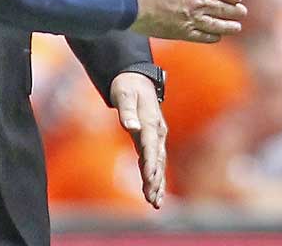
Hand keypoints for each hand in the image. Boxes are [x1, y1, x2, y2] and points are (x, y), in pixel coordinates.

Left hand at [111, 72, 166, 208]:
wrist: (136, 79)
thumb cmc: (127, 86)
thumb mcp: (123, 94)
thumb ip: (126, 111)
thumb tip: (130, 127)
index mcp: (150, 121)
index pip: (150, 145)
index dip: (149, 163)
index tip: (148, 178)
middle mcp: (157, 132)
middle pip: (157, 160)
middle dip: (155, 180)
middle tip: (152, 199)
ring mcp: (156, 137)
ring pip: (158, 164)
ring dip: (157, 183)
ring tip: (154, 203)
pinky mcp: (151, 141)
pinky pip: (153, 161)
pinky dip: (154, 176)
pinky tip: (152, 192)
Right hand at [128, 0, 245, 41]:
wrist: (130, 2)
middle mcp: (197, 3)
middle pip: (223, 8)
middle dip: (235, 11)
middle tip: (242, 13)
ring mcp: (191, 19)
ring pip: (218, 25)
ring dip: (230, 26)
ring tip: (237, 27)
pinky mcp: (182, 33)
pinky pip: (204, 37)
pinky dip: (213, 37)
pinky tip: (217, 37)